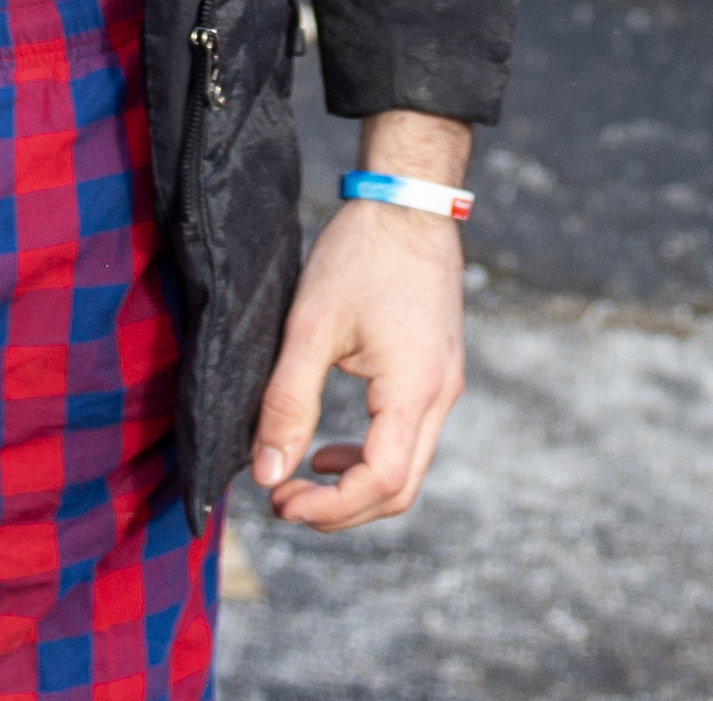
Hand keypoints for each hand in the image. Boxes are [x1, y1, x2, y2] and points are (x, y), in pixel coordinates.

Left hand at [252, 113, 471, 530]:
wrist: (408, 203)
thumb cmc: (360, 255)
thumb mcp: (311, 327)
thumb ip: (288, 404)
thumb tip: (267, 473)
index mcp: (414, 388)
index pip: (382, 482)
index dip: (331, 508)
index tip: (280, 501)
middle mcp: (440, 394)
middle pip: (401, 488)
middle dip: (340, 509)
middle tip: (283, 500)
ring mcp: (445, 384)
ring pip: (409, 467)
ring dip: (355, 486)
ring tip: (299, 478)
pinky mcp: (438, 371)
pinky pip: (410, 437)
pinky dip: (370, 457)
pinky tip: (331, 447)